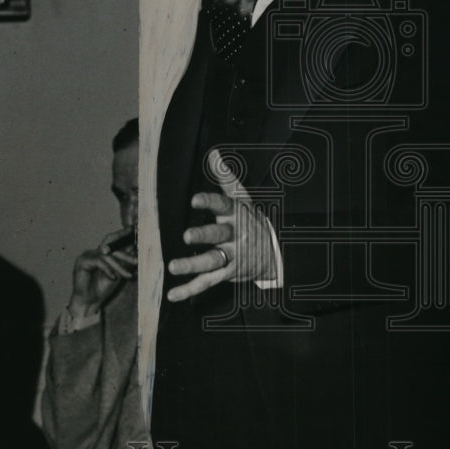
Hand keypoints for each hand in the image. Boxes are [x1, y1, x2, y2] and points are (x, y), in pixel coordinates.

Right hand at [68, 227, 136, 317]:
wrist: (89, 302)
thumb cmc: (102, 288)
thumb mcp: (118, 273)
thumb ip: (124, 262)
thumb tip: (136, 249)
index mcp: (101, 253)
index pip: (113, 240)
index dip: (123, 234)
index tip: (135, 230)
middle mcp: (94, 252)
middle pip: (111, 247)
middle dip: (126, 254)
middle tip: (137, 260)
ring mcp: (87, 256)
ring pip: (106, 256)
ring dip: (119, 266)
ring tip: (128, 276)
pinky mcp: (82, 262)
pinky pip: (98, 262)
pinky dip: (108, 269)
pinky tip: (114, 278)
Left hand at [167, 148, 276, 301]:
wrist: (276, 251)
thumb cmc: (252, 220)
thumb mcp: (243, 199)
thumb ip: (226, 178)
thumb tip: (214, 154)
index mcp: (236, 215)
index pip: (223, 206)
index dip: (209, 202)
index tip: (195, 200)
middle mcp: (234, 236)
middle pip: (218, 235)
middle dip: (204, 235)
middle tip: (187, 236)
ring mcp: (232, 256)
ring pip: (212, 261)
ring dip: (193, 265)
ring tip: (173, 266)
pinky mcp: (228, 274)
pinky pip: (207, 282)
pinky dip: (190, 290)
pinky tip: (173, 294)